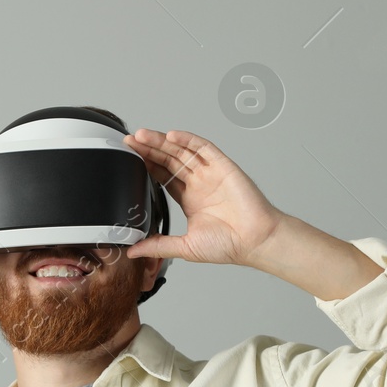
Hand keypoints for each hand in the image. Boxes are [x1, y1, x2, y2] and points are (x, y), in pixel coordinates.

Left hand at [122, 128, 285, 267]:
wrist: (255, 241)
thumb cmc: (229, 245)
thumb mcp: (185, 247)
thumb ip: (159, 246)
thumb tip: (133, 251)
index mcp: (190, 199)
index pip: (163, 176)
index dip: (147, 165)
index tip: (130, 158)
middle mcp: (199, 183)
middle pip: (169, 159)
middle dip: (149, 149)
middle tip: (130, 141)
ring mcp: (211, 173)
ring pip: (182, 150)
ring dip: (162, 141)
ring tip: (142, 135)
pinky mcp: (223, 166)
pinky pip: (203, 147)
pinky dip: (187, 139)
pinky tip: (171, 135)